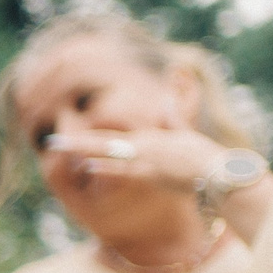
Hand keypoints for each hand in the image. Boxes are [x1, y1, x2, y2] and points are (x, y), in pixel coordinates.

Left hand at [40, 126, 224, 192]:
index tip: (69, 139)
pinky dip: (107, 167)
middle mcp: (145, 147)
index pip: (113, 138)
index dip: (89, 138)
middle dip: (77, 143)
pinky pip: (125, 171)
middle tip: (51, 142)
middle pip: (104, 143)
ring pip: (109, 154)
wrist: (220, 174)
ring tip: (61, 149)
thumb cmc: (204, 157)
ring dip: (85, 152)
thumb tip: (166, 98)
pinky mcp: (153, 174)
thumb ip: (173, 116)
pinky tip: (88, 165)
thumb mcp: (185, 133)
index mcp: (149, 139)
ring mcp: (147, 160)